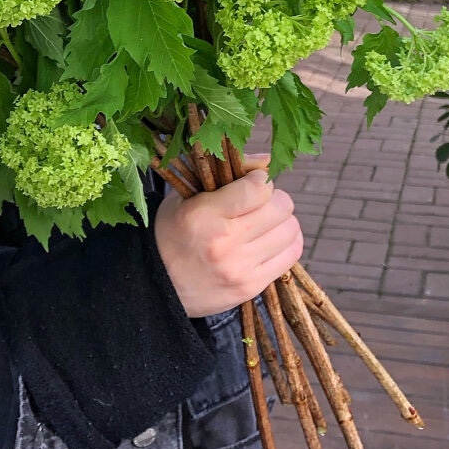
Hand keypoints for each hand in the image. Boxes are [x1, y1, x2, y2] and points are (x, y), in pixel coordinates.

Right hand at [154, 161, 302, 318]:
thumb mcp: (187, 196)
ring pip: (291, 231)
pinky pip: (291, 255)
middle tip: (259, 203)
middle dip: (273, 199)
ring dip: (281, 221)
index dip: (260, 179)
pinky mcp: (252, 287)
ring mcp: (241, 268)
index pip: (258, 188)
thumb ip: (228, 174)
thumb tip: (267, 161)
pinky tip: (270, 240)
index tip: (251, 182)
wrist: (157, 286)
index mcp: (205, 214)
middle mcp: (226, 242)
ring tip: (264, 222)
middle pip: (281, 208)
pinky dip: (286, 243)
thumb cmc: (172, 232)